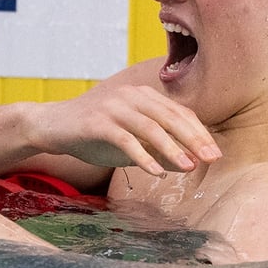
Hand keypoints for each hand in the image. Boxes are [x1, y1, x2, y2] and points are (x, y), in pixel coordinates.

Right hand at [26, 84, 221, 176]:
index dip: (199, 132)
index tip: (215, 153)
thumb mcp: (131, 142)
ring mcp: (114, 107)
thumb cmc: (95, 134)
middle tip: (211, 159)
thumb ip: (158, 149)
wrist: (52, 126)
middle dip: (194, 139)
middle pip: (170, 117)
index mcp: (143, 95)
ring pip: (150, 127)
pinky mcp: (97, 122)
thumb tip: (189, 164)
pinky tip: (156, 172)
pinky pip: (125, 140)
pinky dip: (142, 156)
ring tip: (189, 167)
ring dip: (172, 148)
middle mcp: (131, 96)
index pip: (179, 112)